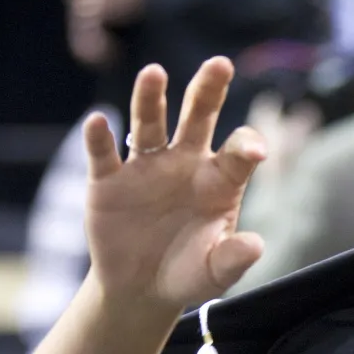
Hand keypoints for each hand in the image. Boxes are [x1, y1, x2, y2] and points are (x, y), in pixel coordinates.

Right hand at [85, 59, 267, 312]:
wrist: (141, 289)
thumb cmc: (187, 274)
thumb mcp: (214, 273)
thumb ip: (234, 258)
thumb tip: (256, 245)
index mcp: (218, 180)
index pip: (236, 153)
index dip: (246, 146)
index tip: (254, 150)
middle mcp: (184, 163)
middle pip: (197, 117)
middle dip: (208, 91)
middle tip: (220, 65)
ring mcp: (145, 167)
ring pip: (148, 123)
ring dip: (150, 98)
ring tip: (154, 74)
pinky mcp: (108, 180)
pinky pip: (103, 154)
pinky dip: (98, 138)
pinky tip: (98, 122)